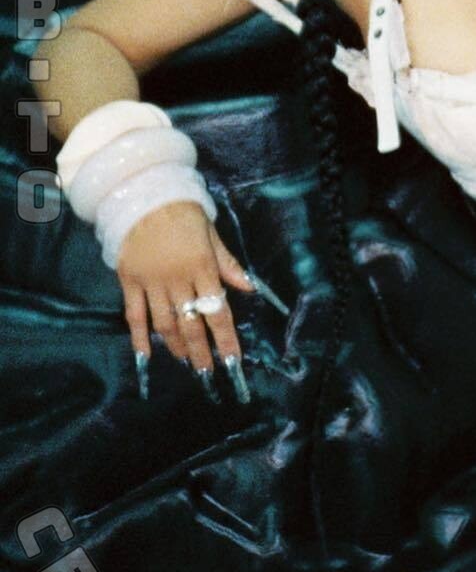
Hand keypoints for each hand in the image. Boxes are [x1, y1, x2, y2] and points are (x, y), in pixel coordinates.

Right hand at [115, 200, 258, 393]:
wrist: (144, 198)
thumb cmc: (184, 216)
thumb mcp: (212, 236)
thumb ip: (229, 265)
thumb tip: (251, 288)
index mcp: (203, 269)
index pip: (218, 311)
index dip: (225, 339)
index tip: (232, 361)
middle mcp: (178, 280)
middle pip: (191, 323)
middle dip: (201, 351)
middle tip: (207, 373)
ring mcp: (151, 283)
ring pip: (164, 323)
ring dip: (175, 346)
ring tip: (185, 362)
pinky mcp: (129, 282)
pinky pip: (134, 315)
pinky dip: (140, 337)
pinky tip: (146, 355)